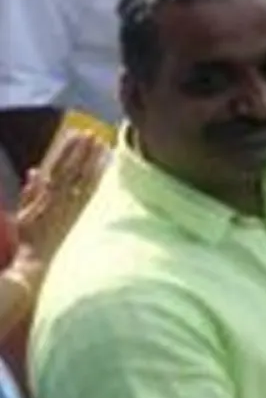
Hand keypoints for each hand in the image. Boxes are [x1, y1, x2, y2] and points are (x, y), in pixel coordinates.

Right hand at [12, 129, 107, 280]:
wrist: (38, 264)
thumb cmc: (31, 241)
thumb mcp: (24, 215)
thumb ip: (30, 192)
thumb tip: (35, 170)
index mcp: (42, 197)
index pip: (56, 166)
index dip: (66, 149)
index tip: (75, 134)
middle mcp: (57, 199)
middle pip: (71, 169)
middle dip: (81, 150)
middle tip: (92, 133)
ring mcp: (71, 207)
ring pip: (83, 178)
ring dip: (92, 159)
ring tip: (102, 142)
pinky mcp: (82, 216)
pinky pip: (92, 192)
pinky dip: (99, 177)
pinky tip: (108, 166)